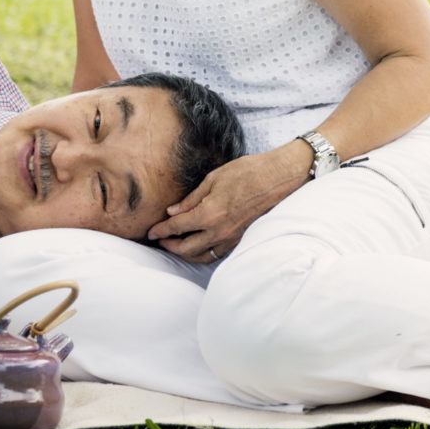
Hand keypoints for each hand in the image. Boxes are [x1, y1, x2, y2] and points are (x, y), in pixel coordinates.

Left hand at [148, 145, 309, 263]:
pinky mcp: (241, 239)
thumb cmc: (247, 172)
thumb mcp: (213, 179)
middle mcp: (219, 231)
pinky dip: (204, 252)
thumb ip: (191, 199)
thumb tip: (173, 211)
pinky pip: (218, 253)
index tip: (151, 232)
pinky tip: (199, 245)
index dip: (160, 231)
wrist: (278, 177)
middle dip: (169, 245)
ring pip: (202, 255)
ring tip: (176, 245)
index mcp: (209, 214)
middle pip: (186, 248)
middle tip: (160, 240)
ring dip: (185, 253)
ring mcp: (232, 238)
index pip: (176, 227)